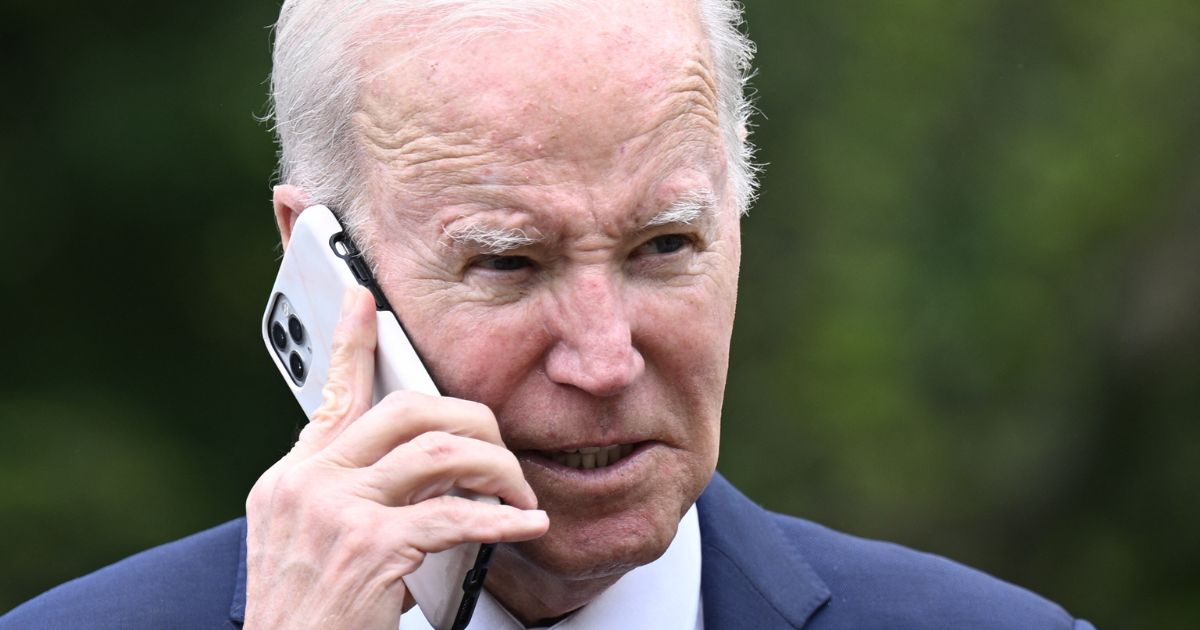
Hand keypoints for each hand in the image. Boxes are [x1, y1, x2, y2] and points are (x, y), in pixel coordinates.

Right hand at [244, 286, 548, 629]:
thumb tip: (413, 463)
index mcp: (293, 477)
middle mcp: (309, 484)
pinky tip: (525, 525)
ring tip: (518, 494)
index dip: (351, 340)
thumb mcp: (307, 541)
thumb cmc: (306, 614)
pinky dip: (501, 520)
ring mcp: (336, 512)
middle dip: (471, 422)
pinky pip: (455, 515)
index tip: (365, 300)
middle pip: (407, 410)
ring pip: (440, 452)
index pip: (332, 393)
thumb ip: (346, 491)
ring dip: (496, 470)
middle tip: (500, 450)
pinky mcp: (370, 548)